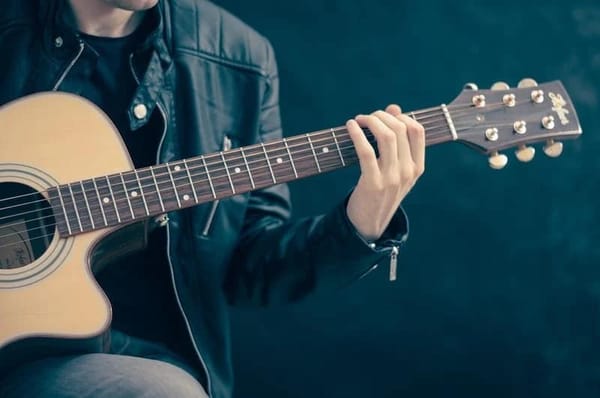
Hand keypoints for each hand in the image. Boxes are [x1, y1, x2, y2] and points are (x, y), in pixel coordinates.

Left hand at [346, 104, 424, 240]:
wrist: (369, 223)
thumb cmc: (380, 191)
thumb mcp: (395, 168)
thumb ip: (397, 141)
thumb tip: (394, 108)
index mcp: (417, 167)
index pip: (418, 131)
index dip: (401, 116)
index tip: (385, 115)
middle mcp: (408, 172)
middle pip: (400, 129)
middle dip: (381, 116)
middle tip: (367, 117)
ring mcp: (392, 178)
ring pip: (387, 137)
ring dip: (371, 121)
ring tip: (359, 120)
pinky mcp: (373, 183)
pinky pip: (366, 151)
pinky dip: (357, 134)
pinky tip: (350, 127)